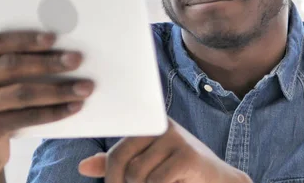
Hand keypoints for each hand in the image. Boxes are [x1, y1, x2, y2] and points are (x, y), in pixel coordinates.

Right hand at [0, 31, 93, 182]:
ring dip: (58, 89)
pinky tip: (72, 107)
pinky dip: (54, 112)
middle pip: (11, 66)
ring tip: (84, 87)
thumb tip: (57, 50)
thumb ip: (8, 67)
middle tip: (76, 59)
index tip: (53, 37)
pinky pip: (27, 117)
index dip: (26, 39)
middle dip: (48, 62)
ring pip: (23, 93)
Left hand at [78, 118, 251, 182]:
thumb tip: (83, 166)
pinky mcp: (188, 156)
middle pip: (123, 162)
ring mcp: (177, 139)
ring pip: (139, 174)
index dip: (112, 175)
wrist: (219, 181)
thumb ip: (118, 165)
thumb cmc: (180, 174)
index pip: (118, 151)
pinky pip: (157, 180)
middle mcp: (163, 127)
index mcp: (150, 126)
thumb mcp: (146, 167)